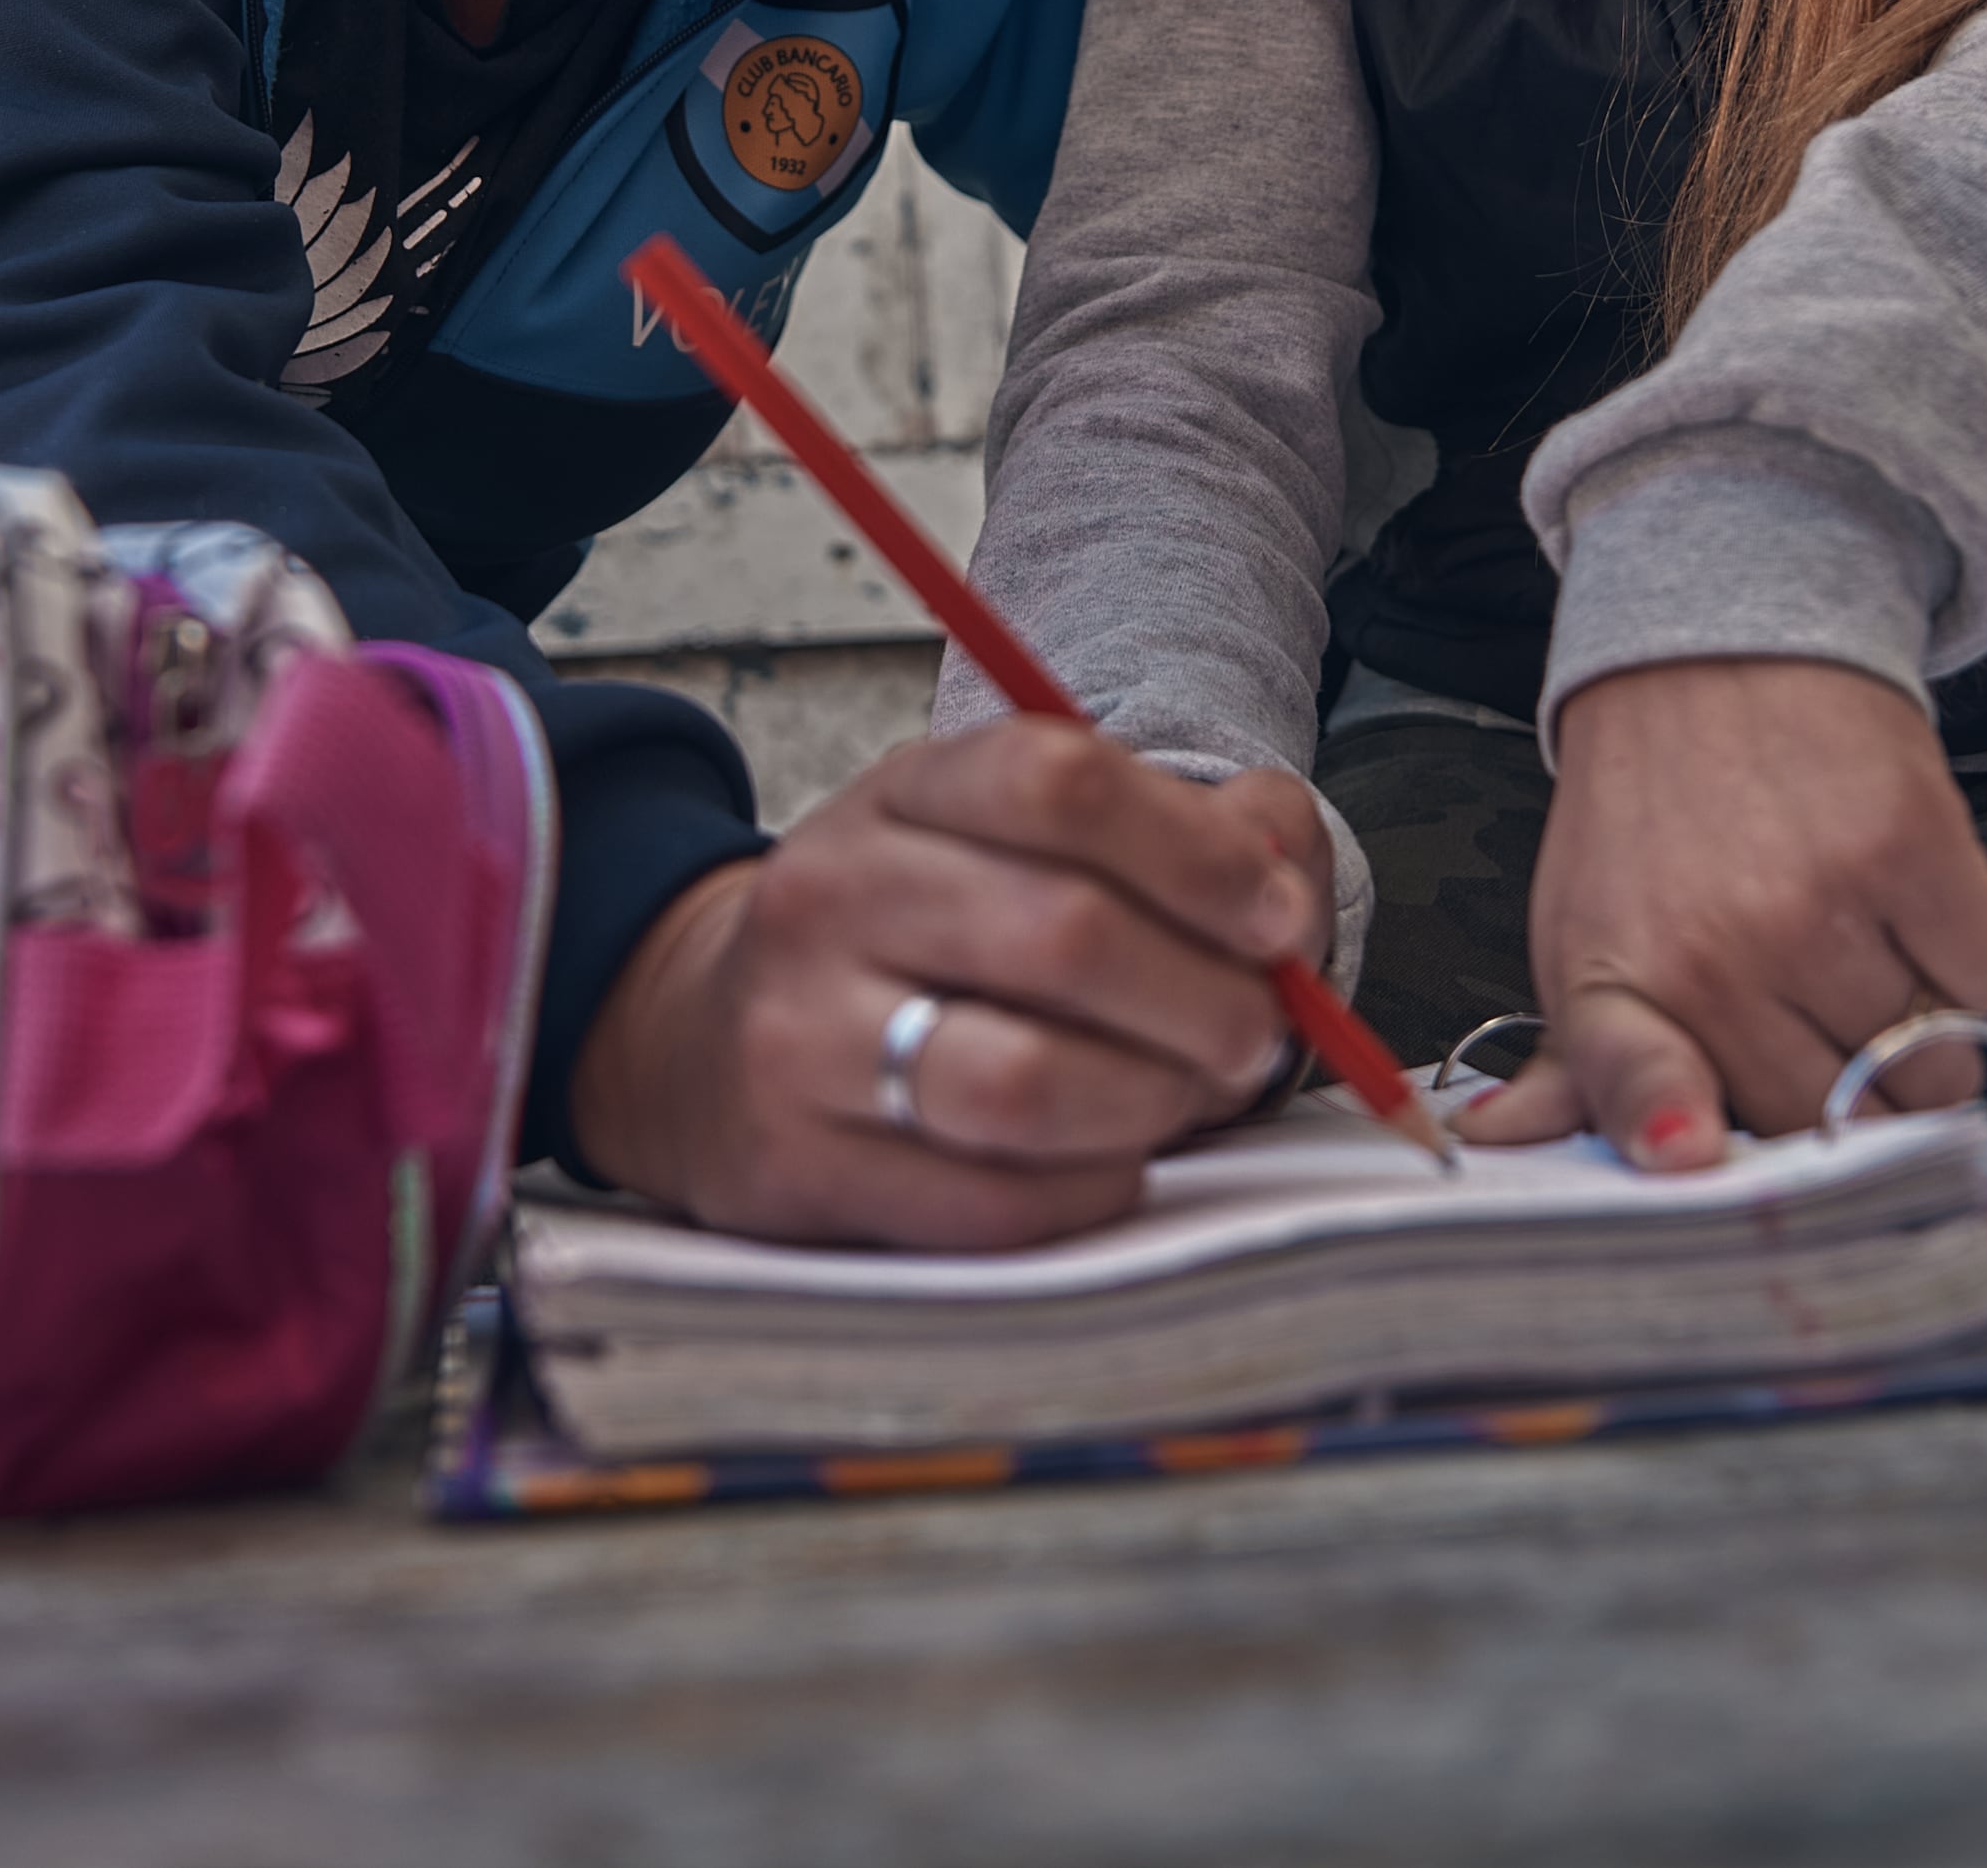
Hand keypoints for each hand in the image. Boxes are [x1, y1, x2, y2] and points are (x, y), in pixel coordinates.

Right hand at [565, 721, 1331, 1247]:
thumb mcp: (1013, 842)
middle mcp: (833, 899)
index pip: (1055, 781)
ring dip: (1152, 1099)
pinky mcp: (801, 1170)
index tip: (1276, 916)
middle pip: (1064, 935)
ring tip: (1182, 1094)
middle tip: (1251, 1033)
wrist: (702, 1051)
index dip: (1197, 853)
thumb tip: (1284, 876)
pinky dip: (1091, 1185)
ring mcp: (802, 1039)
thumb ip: (1181, 833)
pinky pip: (995, 1204)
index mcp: (899, 795)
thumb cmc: (914, 946)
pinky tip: (1105, 1157)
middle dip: (1204, 998)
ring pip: (1024, 1083)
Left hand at [1468, 658, 1986, 1172]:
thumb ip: (1583, 1067)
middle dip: (1849, 1089)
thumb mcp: (1588, 939)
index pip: (1643, 1088)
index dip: (1679, 1134)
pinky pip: (1986, 982)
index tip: (1693, 1151)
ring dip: (1918, 1024)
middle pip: (1835, 1118)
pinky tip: (1903, 901)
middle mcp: (1712, 952)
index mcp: (1617, 985)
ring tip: (1856, 939)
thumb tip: (1510, 1147)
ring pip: (1928, 1064)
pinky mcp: (1910, 847)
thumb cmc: (1653, 815)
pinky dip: (1967, 958)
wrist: (1715, 654)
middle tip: (1819, 1007)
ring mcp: (1816, 904)